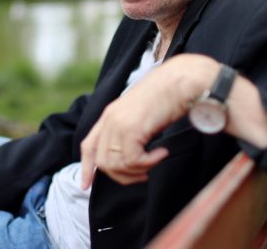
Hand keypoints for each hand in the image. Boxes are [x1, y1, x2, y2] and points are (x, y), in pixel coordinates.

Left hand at [80, 54, 219, 188]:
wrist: (180, 80)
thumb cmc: (168, 95)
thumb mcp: (141, 114)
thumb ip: (130, 131)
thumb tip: (130, 159)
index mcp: (109, 114)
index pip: (88, 146)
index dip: (86, 168)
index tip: (86, 186)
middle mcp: (110, 119)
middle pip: (103, 162)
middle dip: (123, 176)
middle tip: (145, 173)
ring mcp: (118, 123)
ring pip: (117, 165)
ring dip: (139, 169)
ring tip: (156, 160)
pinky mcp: (131, 129)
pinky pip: (133, 160)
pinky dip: (149, 163)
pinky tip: (162, 153)